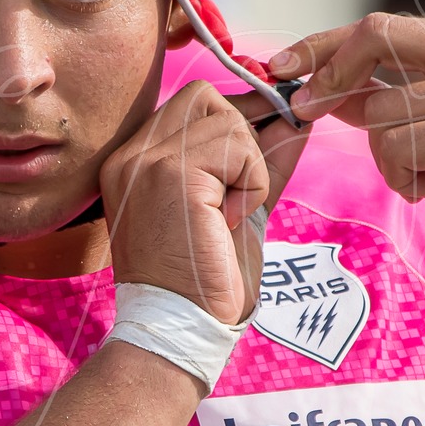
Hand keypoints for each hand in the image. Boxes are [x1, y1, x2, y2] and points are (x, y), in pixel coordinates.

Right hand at [99, 81, 308, 323]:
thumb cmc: (206, 280)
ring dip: (251, 167)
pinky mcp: (172, 174)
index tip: (252, 166)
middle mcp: (130, 154)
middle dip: (240, 135)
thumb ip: (259, 160)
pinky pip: (238, 148)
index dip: (233, 125)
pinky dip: (254, 181)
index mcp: (134, 162)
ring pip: (228, 119)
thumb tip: (294, 115)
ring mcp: (146, 161)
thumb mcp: (237, 206)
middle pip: (204, 96)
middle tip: (243, 190)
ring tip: (233, 214)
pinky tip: (234, 219)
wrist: (183, 329)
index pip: (191, 106)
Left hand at [269, 13, 424, 264]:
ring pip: (378, 115)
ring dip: (391, 160)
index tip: (281, 66)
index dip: (322, 46)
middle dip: (326, 73)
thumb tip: (323, 88)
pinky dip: (407, 180)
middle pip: (371, 38)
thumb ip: (395, 99)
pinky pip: (394, 149)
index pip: (379, 27)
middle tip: (301, 107)